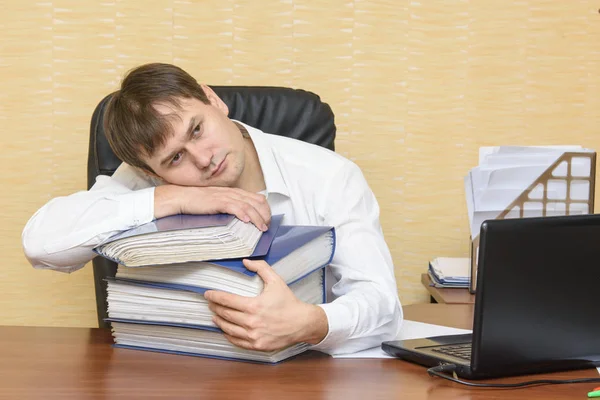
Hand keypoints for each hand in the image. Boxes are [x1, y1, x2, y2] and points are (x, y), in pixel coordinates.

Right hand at [154, 185, 270, 230]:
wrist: (182, 197)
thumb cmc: (198, 202)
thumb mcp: (218, 203)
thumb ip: (230, 207)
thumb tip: (241, 218)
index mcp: (233, 192)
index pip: (256, 198)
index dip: (265, 209)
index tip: (267, 219)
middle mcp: (231, 193)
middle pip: (255, 201)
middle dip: (264, 214)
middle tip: (267, 225)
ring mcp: (224, 196)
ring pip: (247, 205)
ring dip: (257, 217)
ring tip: (262, 227)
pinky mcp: (217, 202)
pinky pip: (233, 206)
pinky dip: (242, 213)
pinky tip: (247, 220)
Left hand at [204, 259, 328, 351]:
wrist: (302, 323)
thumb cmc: (288, 302)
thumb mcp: (276, 281)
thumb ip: (261, 268)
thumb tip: (246, 261)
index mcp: (254, 306)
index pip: (227, 300)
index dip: (214, 296)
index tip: (208, 294)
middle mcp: (251, 322)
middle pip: (225, 314)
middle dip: (215, 307)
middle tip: (210, 303)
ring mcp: (253, 336)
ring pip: (228, 329)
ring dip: (218, 321)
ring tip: (214, 315)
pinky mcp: (257, 345)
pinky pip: (237, 341)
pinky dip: (228, 335)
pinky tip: (225, 330)